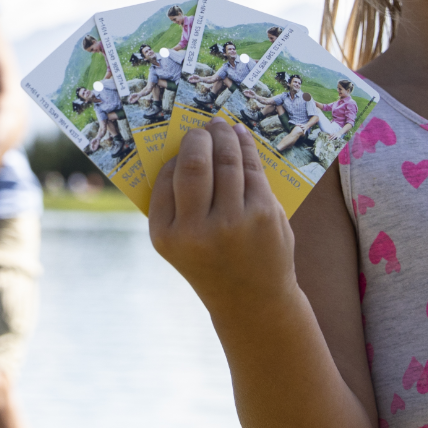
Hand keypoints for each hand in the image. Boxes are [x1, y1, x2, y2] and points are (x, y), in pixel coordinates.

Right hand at [148, 118, 294, 313]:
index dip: (173, 156)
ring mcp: (233, 222)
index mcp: (167, 236)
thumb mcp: (181, 243)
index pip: (164, 179)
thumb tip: (183, 149)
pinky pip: (252, 170)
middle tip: (200, 128)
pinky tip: (241, 138)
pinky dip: (246, 148)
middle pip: (193, 164)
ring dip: (224, 136)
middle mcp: (197, 229)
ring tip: (221, 125)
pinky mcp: (263, 215)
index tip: (179, 145)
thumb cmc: (212, 263)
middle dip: (197, 138)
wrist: (252, 301)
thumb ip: (177, 204)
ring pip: (227, 161)